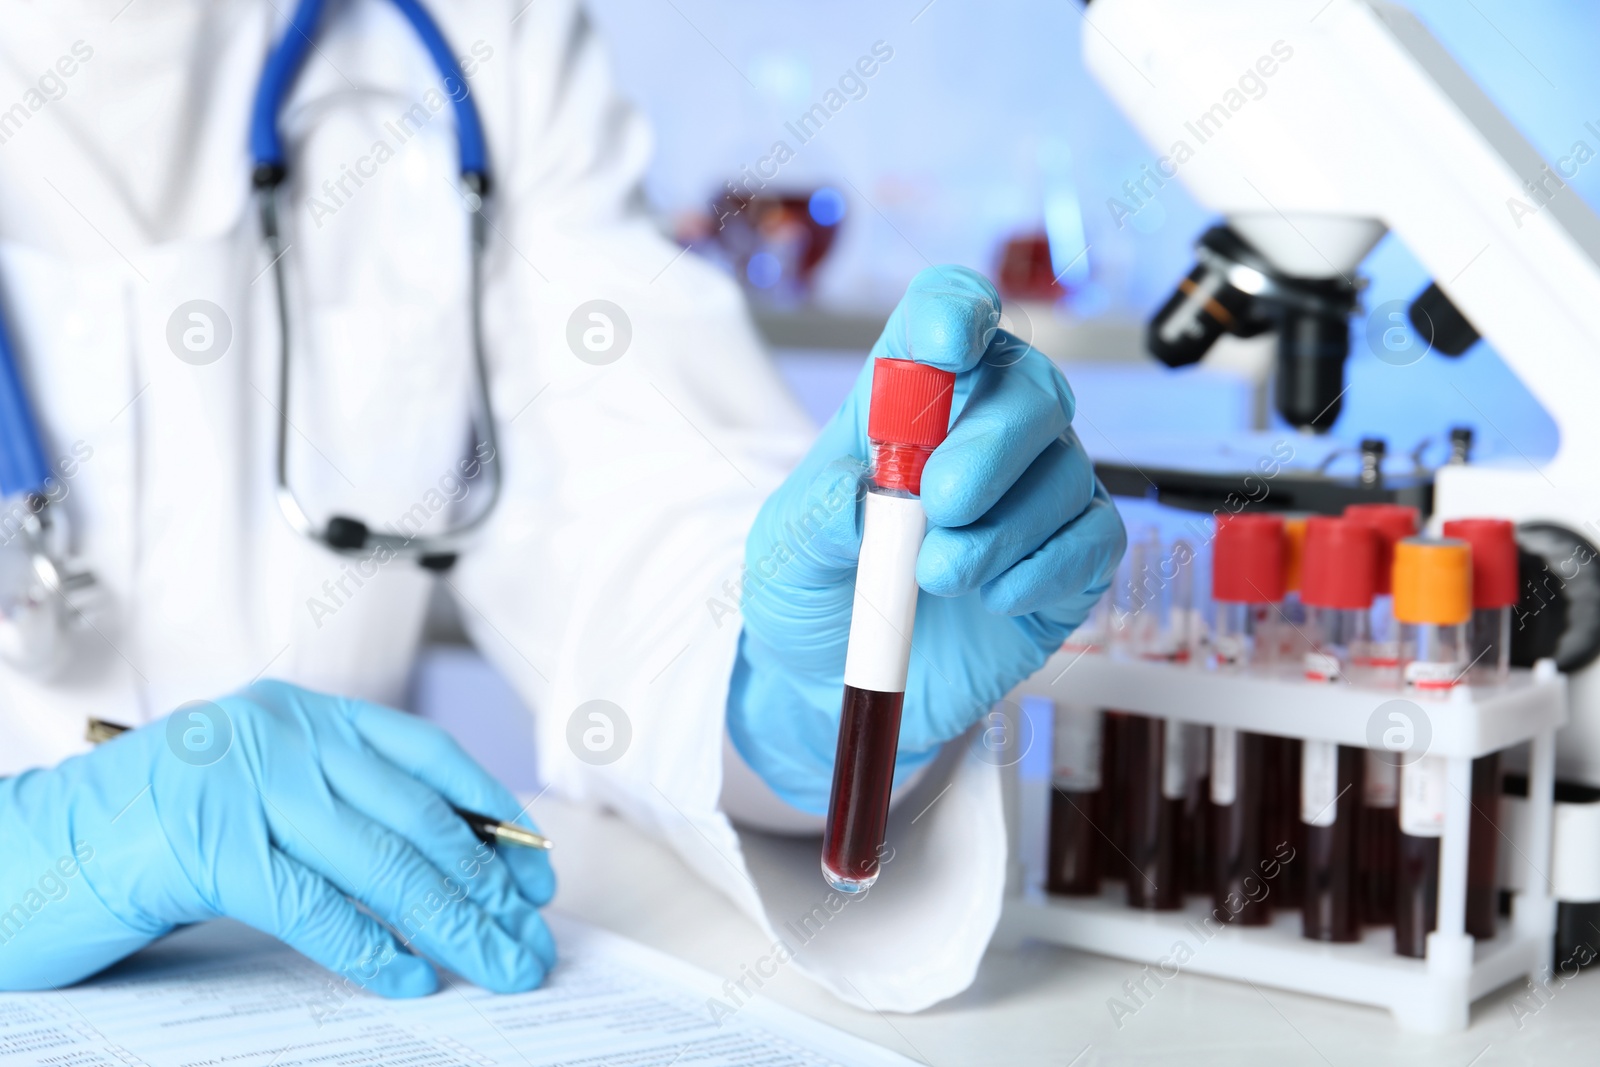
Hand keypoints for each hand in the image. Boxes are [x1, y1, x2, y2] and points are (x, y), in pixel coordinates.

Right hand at [0, 681, 554, 994]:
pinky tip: (410, 977)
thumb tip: (448, 868)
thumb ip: (334, 810)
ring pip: (381, 859)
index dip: (490, 814)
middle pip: (416, 816)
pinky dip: (370, 946)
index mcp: (297, 713)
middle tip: (531, 940)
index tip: (535, 870)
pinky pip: (313, 904)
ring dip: (453, 922)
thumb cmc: (138, 834)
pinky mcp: (204, 847)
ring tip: (497, 965)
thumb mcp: (252, 798)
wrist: (13, 854)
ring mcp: (240, 784)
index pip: (424, 755)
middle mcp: (278, 734)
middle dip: (488, 886)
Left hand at [728, 266, 1125, 810]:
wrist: (830, 685)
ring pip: (1065, 470)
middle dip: (990, 445)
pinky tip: (991, 598)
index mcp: (903, 400)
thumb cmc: (811, 592)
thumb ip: (820, 513)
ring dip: (1001, 528)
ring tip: (935, 577)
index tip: (946, 350)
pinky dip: (1044, 568)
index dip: (957, 312)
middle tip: (937, 506)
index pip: (947, 314)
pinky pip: (1094, 538)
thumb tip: (870, 494)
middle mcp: (983, 432)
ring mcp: (1033, 495)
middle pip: (1030, 387)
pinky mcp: (1068, 561)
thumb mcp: (784, 552)